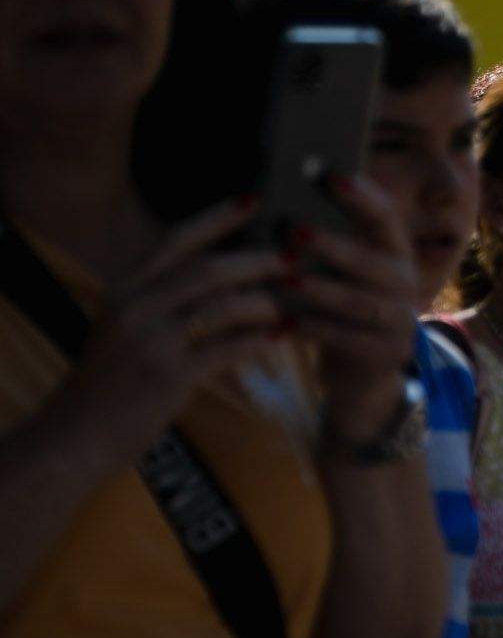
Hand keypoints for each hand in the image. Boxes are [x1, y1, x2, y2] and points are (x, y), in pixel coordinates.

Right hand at [64, 196, 284, 451]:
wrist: (75, 437)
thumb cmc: (109, 383)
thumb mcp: (124, 330)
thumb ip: (162, 301)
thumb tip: (224, 277)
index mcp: (122, 289)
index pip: (175, 241)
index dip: (217, 218)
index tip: (254, 200)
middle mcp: (134, 308)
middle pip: (208, 269)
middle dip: (257, 261)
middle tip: (293, 259)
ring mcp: (150, 341)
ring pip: (223, 306)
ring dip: (264, 302)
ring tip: (290, 303)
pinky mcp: (168, 376)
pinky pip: (228, 348)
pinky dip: (258, 340)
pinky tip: (280, 336)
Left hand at [286, 175, 422, 442]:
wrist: (363, 374)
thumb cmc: (339, 308)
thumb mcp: (342, 273)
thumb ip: (323, 242)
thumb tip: (279, 201)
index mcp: (393, 253)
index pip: (383, 217)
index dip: (359, 196)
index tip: (325, 174)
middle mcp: (404, 283)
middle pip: (373, 261)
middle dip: (333, 245)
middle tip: (294, 230)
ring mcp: (400, 320)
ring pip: (360, 302)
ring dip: (321, 290)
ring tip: (285, 282)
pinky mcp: (386, 354)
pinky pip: (348, 340)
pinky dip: (316, 331)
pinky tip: (285, 324)